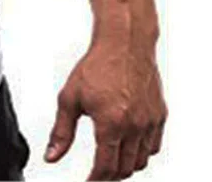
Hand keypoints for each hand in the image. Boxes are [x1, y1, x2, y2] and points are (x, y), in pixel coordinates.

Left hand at [44, 39, 166, 179]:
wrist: (123, 44)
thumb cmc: (96, 66)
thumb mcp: (70, 98)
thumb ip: (61, 131)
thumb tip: (52, 155)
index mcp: (111, 123)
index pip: (106, 167)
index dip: (95, 179)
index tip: (88, 181)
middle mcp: (135, 126)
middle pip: (125, 168)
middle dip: (110, 175)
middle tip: (98, 173)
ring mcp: (150, 122)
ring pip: (141, 160)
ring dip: (126, 165)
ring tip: (111, 161)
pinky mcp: (159, 115)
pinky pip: (154, 146)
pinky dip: (142, 152)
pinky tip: (129, 146)